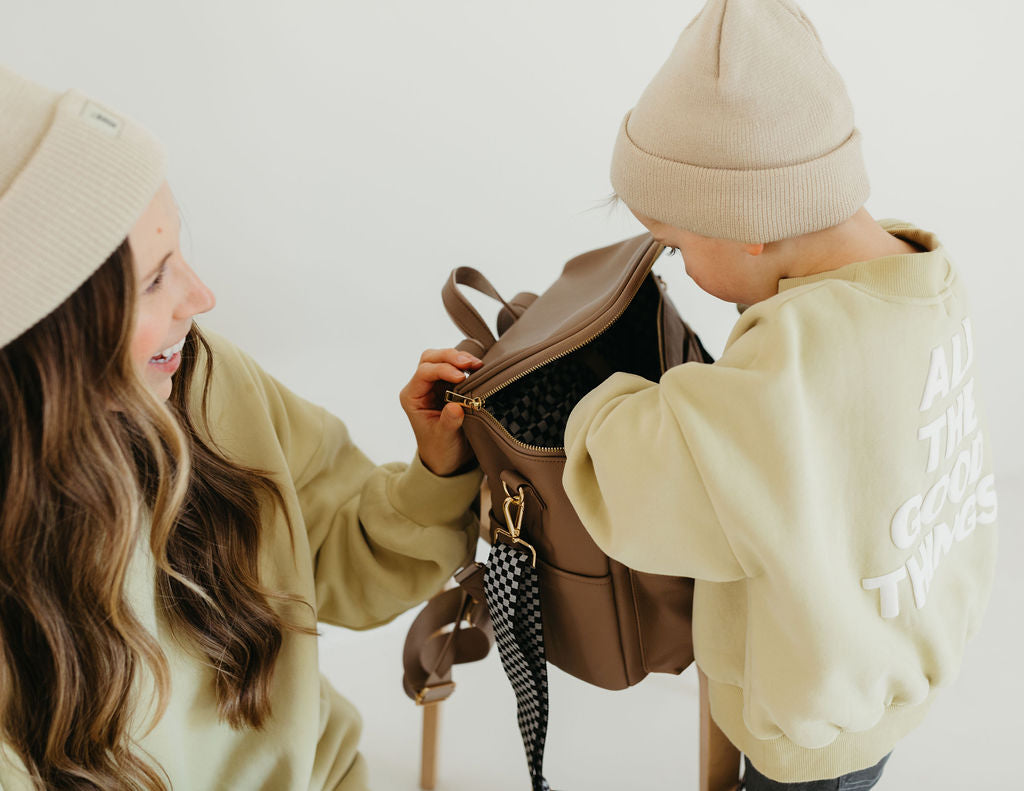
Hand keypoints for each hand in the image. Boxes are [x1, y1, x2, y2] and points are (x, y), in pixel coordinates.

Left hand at [399, 348, 483, 475]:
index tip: (461, 377)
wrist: (448, 458)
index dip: (443, 370)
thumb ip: (448, 422)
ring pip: (442, 358)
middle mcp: (421, 387)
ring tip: (477, 364)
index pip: (424, 373)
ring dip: (460, 358)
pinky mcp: (449, 385)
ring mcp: (435, 384)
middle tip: (471, 363)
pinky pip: (455, 366)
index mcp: (412, 398)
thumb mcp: (444, 438)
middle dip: (450, 357)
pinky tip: (478, 368)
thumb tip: (456, 406)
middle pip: (430, 358)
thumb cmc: (440, 449)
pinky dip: (466, 364)